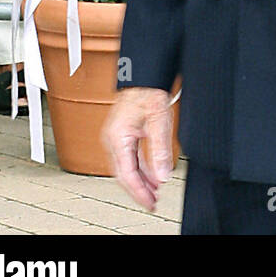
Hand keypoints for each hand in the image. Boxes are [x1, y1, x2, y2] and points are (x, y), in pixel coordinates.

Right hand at [103, 86, 173, 210]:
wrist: (145, 74)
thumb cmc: (149, 91)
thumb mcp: (160, 122)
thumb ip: (161, 151)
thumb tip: (163, 175)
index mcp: (117, 138)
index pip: (126, 174)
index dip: (139, 192)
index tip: (149, 202)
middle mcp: (113, 139)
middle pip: (124, 173)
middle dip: (138, 189)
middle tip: (152, 202)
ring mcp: (116, 136)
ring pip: (126, 166)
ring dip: (141, 180)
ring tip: (154, 191)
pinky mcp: (122, 133)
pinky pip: (129, 157)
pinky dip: (140, 167)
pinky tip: (151, 174)